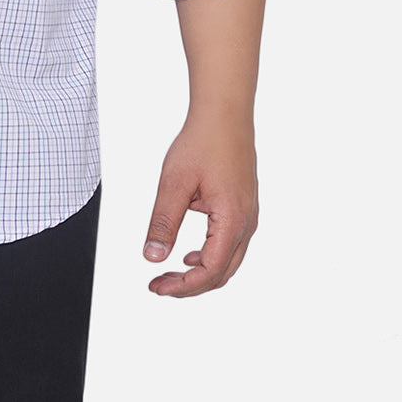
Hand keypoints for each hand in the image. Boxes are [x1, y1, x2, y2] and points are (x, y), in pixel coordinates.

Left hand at [143, 111, 258, 297]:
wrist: (224, 114)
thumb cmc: (202, 142)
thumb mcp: (175, 183)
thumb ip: (163, 222)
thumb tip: (152, 256)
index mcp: (232, 221)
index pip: (209, 271)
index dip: (182, 285)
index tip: (156, 287)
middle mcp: (246, 223)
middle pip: (221, 273)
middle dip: (190, 285)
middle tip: (159, 285)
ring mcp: (249, 216)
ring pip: (228, 261)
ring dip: (200, 272)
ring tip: (171, 273)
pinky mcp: (244, 208)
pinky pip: (230, 244)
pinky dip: (209, 256)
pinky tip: (189, 254)